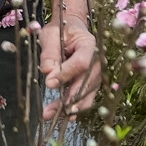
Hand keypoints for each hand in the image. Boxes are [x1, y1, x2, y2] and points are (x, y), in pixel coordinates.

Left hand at [38, 0, 100, 118]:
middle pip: (87, 83)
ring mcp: (96, 74)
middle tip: (52, 110)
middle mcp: (97, 62)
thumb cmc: (61, 30)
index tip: (49, 82)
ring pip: (86, 94)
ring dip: (69, 107)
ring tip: (50, 115)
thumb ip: (50, 52)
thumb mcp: (51, 34)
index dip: (67, 74)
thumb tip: (47, 71)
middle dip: (69, 98)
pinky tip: (63, 116)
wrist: (72, 30)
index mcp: (89, 45)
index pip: (82, 63)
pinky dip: (73, 107)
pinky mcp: (90, 83)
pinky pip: (83, 97)